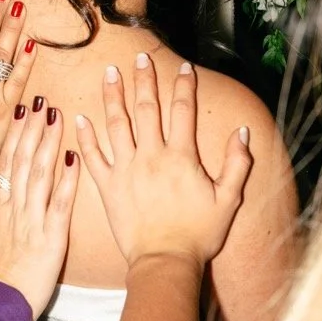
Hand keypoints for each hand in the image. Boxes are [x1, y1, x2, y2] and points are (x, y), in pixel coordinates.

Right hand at [0, 102, 77, 319]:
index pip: (6, 161)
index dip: (14, 133)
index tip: (21, 108)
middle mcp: (13, 207)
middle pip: (22, 159)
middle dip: (31, 128)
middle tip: (40, 100)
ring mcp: (31, 221)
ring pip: (39, 174)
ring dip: (48, 143)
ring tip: (56, 116)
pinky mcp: (50, 238)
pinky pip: (59, 204)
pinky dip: (67, 180)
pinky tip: (75, 158)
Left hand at [76, 55, 251, 268]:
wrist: (165, 261)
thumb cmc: (199, 234)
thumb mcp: (228, 200)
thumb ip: (237, 164)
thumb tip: (243, 133)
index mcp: (181, 157)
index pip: (183, 111)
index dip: (184, 87)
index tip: (183, 67)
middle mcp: (152, 157)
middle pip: (147, 109)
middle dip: (144, 81)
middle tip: (139, 58)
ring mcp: (127, 170)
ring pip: (118, 125)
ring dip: (113, 97)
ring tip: (109, 74)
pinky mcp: (108, 187)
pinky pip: (93, 157)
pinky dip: (85, 137)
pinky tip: (78, 118)